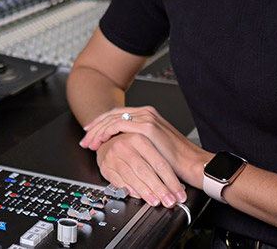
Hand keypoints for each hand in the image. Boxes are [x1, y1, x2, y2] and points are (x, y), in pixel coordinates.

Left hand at [79, 106, 208, 205]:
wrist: (192, 163)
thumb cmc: (175, 160)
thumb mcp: (152, 146)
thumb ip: (138, 141)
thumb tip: (123, 145)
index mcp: (147, 115)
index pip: (117, 115)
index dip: (101, 123)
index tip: (90, 133)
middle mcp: (146, 113)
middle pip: (112, 115)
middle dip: (95, 127)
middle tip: (85, 139)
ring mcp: (147, 117)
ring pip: (113, 118)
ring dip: (98, 130)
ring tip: (90, 142)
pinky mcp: (148, 126)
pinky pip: (120, 124)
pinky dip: (108, 130)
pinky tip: (101, 139)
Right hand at [92, 133, 186, 206]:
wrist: (106, 139)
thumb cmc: (130, 144)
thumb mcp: (146, 145)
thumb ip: (157, 163)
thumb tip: (174, 185)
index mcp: (139, 138)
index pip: (159, 163)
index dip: (171, 181)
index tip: (179, 193)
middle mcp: (125, 146)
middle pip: (145, 171)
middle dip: (159, 189)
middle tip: (169, 201)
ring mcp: (113, 156)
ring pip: (132, 178)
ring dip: (145, 192)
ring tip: (156, 201)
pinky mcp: (105, 167)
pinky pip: (118, 182)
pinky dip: (129, 190)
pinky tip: (138, 196)